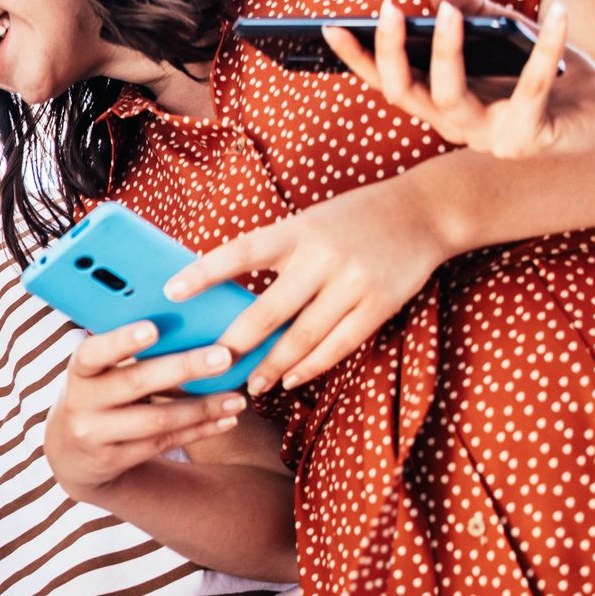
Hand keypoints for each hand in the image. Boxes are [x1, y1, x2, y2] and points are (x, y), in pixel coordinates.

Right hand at [46, 323, 248, 498]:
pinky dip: (199, 430)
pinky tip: (227, 420)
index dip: (120, 341)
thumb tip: (192, 328)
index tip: (153, 328)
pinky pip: (163, 443)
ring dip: (201, 408)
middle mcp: (81, 403)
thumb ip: (129, 354)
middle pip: (135, 383)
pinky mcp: (115, 460)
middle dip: (183, 368)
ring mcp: (96, 435)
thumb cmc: (97, 394)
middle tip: (224, 355)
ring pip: (156, 420)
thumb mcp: (99, 373)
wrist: (70, 452)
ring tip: (238, 399)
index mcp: (79, 371)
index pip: (93, 353)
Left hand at [161, 174, 452, 395]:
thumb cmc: (350, 220)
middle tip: (208, 367)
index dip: (204, 272)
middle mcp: (322, 257)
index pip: (240, 251)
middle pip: (268, 311)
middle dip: (235, 344)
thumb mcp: (307, 223)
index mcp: (297, 230)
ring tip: (250, 383)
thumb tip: (223, 292)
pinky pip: (338, 345)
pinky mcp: (379, 304)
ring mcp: (353, 283)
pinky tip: (290, 378)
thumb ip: (273, 253)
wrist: (423, 212)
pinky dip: (311, 365)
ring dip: (272, 365)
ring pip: (302, 337)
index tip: (171, 291)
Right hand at [322, 0, 594, 160]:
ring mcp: (488, 137)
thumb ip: (473, 11)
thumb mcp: (509, 34)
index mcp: (443, 103)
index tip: (332, 28)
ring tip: (449, 10)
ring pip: (450, 95)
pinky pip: (530, 87)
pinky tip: (556, 14)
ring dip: (446, 51)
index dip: (358, 59)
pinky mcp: (528, 138)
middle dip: (393, 53)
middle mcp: (456, 126)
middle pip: (407, 93)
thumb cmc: (554, 75)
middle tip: (390, 11)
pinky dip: (546, 47)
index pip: (389, 83)